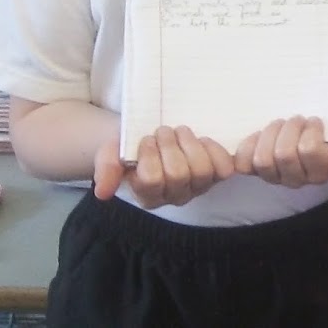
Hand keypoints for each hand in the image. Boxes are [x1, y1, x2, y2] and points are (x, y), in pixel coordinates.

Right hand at [92, 125, 232, 207]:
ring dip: (190, 144)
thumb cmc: (131, 147)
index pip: (151, 180)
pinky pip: (224, 168)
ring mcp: (199, 187)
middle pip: (178, 174)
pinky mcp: (217, 175)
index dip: (149, 155)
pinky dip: (214, 150)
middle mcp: (175, 197)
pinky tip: (201, 138)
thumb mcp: (111, 154)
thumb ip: (106, 170)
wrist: (153, 135)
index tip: (145, 139)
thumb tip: (102, 193)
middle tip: (162, 131)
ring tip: (179, 131)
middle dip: (169, 146)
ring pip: (202, 171)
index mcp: (148, 196)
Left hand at [234, 116, 327, 187]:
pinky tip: (258, 134)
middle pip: (284, 154)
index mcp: (322, 171)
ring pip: (263, 159)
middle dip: (290, 128)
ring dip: (270, 134)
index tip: (316, 121)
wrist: (322, 132)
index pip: (310, 150)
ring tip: (281, 123)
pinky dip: (246, 146)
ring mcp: (274, 176)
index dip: (311, 131)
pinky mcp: (255, 170)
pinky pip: (243, 164)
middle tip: (298, 118)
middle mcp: (297, 179)